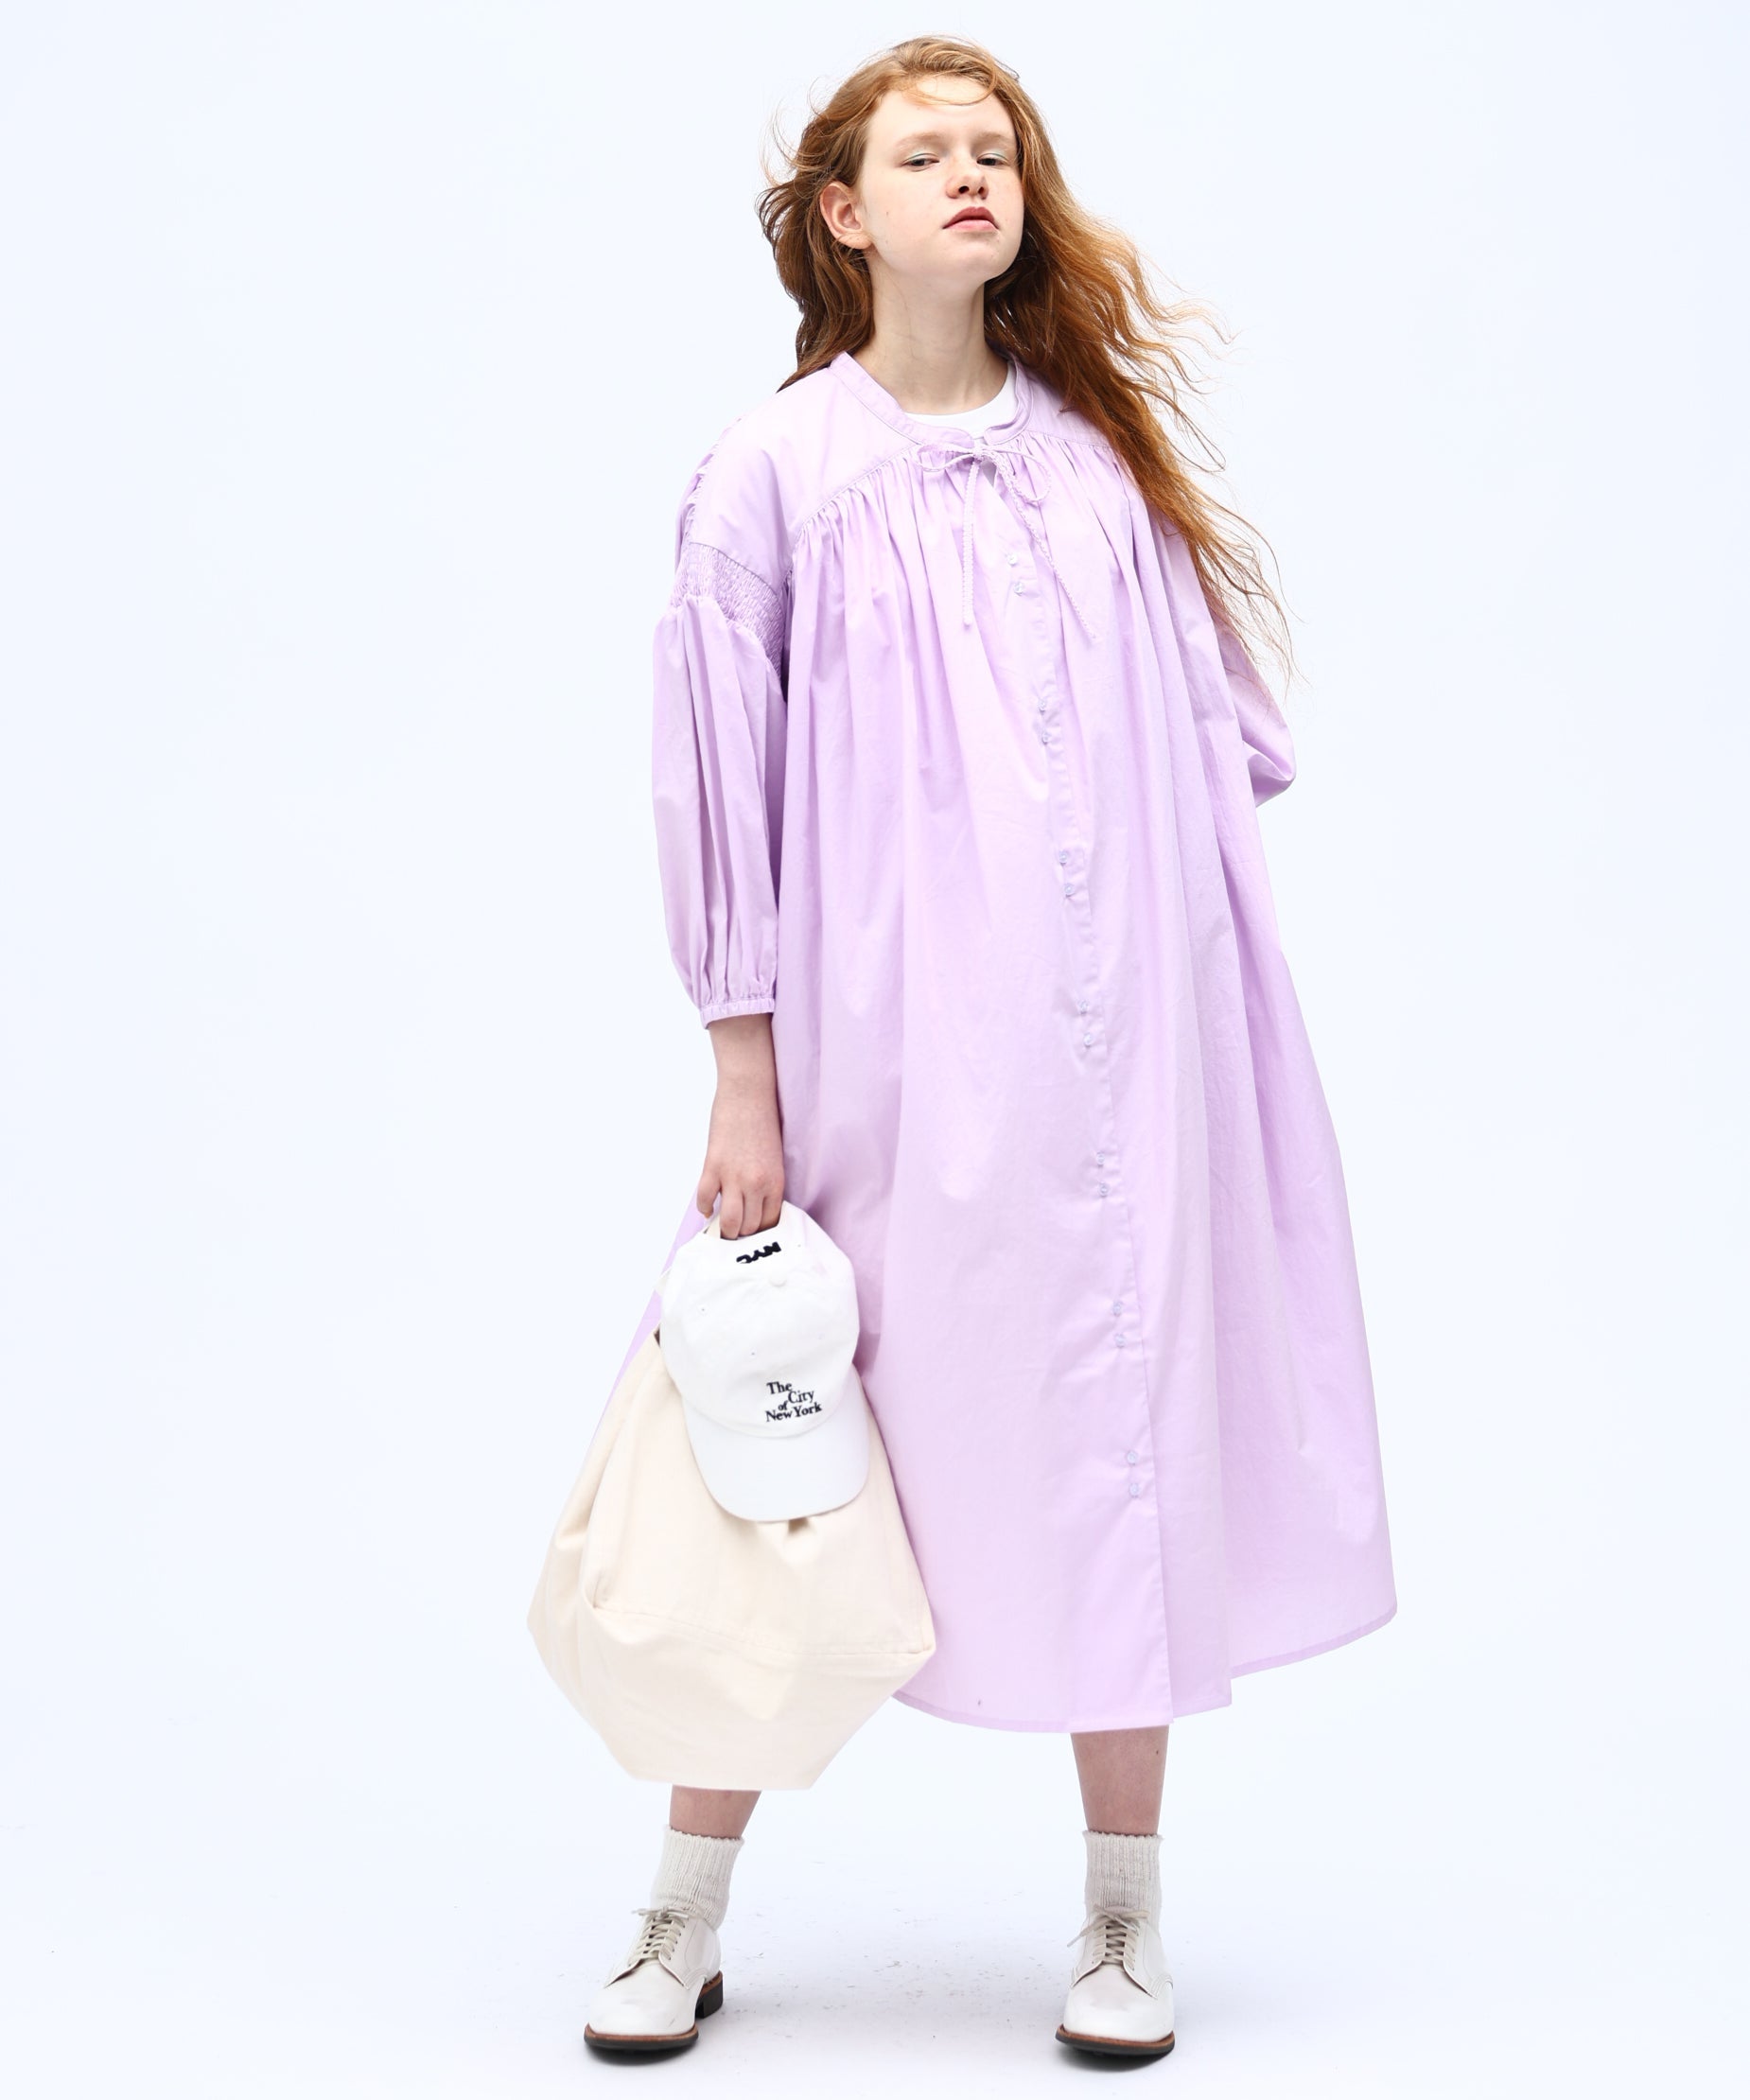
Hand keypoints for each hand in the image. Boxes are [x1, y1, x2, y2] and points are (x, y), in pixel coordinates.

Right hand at [698, 1013, 783, 1237]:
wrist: (749, 1093)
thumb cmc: (764, 1122)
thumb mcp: (775, 1159)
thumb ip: (766, 1184)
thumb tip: (753, 1206)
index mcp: (776, 1183)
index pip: (768, 1223)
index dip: (759, 1230)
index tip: (751, 1230)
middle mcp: (756, 1185)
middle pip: (748, 1227)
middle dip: (741, 1232)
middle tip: (735, 1230)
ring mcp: (733, 1177)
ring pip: (728, 1223)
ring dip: (723, 1229)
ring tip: (720, 1226)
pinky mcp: (713, 1167)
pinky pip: (704, 1199)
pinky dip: (704, 1207)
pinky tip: (707, 1205)